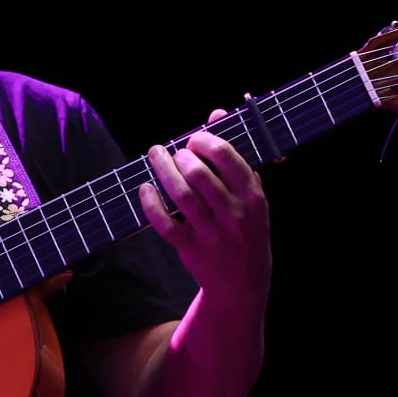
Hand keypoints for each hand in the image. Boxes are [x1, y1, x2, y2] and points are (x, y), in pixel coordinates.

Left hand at [138, 110, 272, 309]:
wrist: (243, 284)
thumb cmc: (245, 228)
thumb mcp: (250, 195)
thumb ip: (234, 155)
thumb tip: (218, 112)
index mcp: (252, 197)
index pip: (227, 157)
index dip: (204, 141)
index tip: (193, 139)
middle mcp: (233, 214)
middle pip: (199, 174)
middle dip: (180, 156)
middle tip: (172, 152)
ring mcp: (211, 233)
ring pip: (180, 195)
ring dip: (162, 170)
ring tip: (155, 157)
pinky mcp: (191, 249)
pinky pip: (165, 224)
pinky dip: (150, 204)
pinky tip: (145, 189)